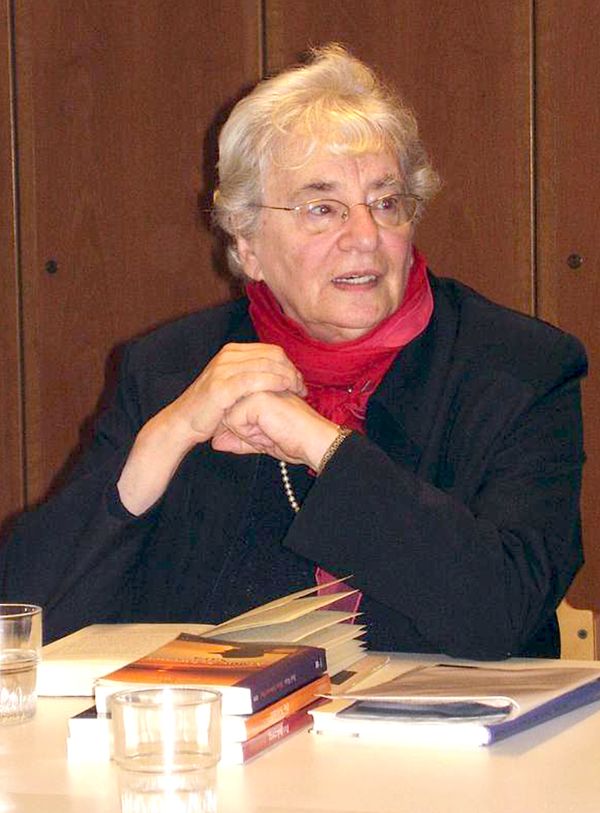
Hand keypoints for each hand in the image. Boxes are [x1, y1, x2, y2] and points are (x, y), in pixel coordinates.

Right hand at [157, 342, 305, 450]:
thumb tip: (279, 373)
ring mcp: (224, 369)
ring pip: (267, 365)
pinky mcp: (222, 386)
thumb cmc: (211, 409)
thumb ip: (252, 375)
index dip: (289, 365)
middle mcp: (228, 355)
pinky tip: (285, 390)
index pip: (271, 350)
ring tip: (297, 392)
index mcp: (232, 352)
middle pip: (273, 355)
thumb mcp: (232, 384)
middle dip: (292, 371)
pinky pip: (255, 379)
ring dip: (288, 377)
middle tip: (302, 388)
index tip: (299, 382)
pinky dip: (275, 382)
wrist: (183, 422)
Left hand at [212, 390, 338, 470]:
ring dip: (247, 431)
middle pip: (227, 412)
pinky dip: (248, 433)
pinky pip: (234, 420)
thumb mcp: (259, 442)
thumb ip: (237, 440)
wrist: (313, 441)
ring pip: (228, 416)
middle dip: (244, 431)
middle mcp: (257, 383)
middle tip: (271, 431)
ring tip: (270, 430)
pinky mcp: (257, 395)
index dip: (243, 431)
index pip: (230, 411)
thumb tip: (215, 442)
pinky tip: (269, 429)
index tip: (269, 431)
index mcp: (259, 388)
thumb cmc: (293, 441)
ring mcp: (257, 386)